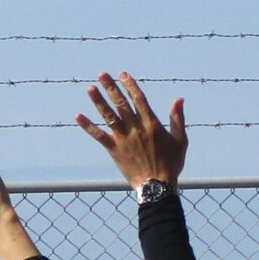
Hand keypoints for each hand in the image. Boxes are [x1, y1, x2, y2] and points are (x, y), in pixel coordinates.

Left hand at [77, 73, 187, 187]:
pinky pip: (98, 136)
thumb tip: (179, 99)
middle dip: (111, 87)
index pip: (139, 99)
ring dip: (99, 101)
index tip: (123, 74)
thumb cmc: (172, 163)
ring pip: (109, 116)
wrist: (157, 186)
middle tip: (102, 74)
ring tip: (90, 88)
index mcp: (152, 124)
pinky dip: (88, 126)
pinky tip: (78, 116)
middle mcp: (136, 128)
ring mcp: (123, 139)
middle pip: (121, 103)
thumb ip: (178, 119)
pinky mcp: (114, 150)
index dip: (130, 85)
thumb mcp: (180, 140)